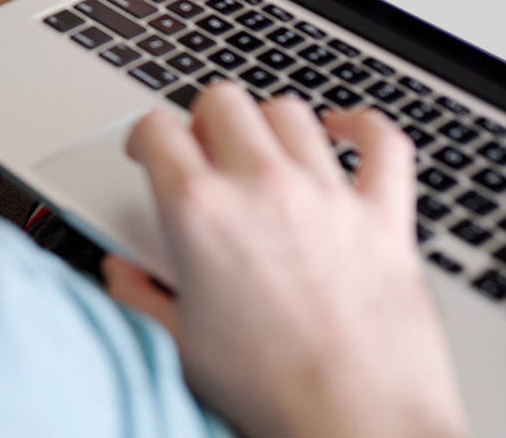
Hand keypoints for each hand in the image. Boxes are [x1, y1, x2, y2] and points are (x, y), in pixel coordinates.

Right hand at [103, 84, 467, 437]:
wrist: (358, 426)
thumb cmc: (273, 394)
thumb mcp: (180, 343)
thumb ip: (139, 295)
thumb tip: (121, 273)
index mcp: (199, 213)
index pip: (155, 128)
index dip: (144, 137)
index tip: (149, 153)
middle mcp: (261, 188)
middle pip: (223, 101)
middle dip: (204, 120)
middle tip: (203, 153)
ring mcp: (326, 196)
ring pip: (289, 114)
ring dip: (268, 125)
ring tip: (263, 151)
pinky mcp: (384, 217)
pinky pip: (381, 143)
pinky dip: (362, 129)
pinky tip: (344, 134)